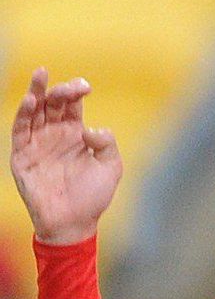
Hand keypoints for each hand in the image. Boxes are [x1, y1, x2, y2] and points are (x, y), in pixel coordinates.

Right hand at [10, 68, 121, 243]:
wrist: (74, 223)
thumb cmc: (93, 197)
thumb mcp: (110, 167)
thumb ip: (107, 144)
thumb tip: (91, 129)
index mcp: (75, 134)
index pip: (72, 105)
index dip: (76, 92)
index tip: (86, 86)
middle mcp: (55, 135)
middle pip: (52, 103)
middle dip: (59, 89)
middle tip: (67, 84)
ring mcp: (37, 144)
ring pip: (34, 111)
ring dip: (36, 92)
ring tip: (41, 75)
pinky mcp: (22, 156)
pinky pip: (20, 130)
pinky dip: (24, 114)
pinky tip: (31, 100)